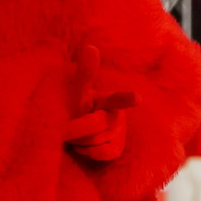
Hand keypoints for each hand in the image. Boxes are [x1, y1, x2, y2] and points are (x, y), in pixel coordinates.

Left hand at [65, 43, 133, 161]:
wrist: (64, 131)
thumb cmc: (68, 108)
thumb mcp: (72, 92)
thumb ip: (84, 74)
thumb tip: (91, 48)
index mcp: (106, 98)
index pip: (116, 99)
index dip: (125, 98)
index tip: (136, 98)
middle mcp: (117, 113)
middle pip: (96, 125)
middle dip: (75, 127)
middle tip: (64, 125)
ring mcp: (119, 132)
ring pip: (97, 141)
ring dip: (79, 140)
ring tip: (74, 134)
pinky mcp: (117, 148)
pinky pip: (103, 153)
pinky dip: (88, 152)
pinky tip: (82, 147)